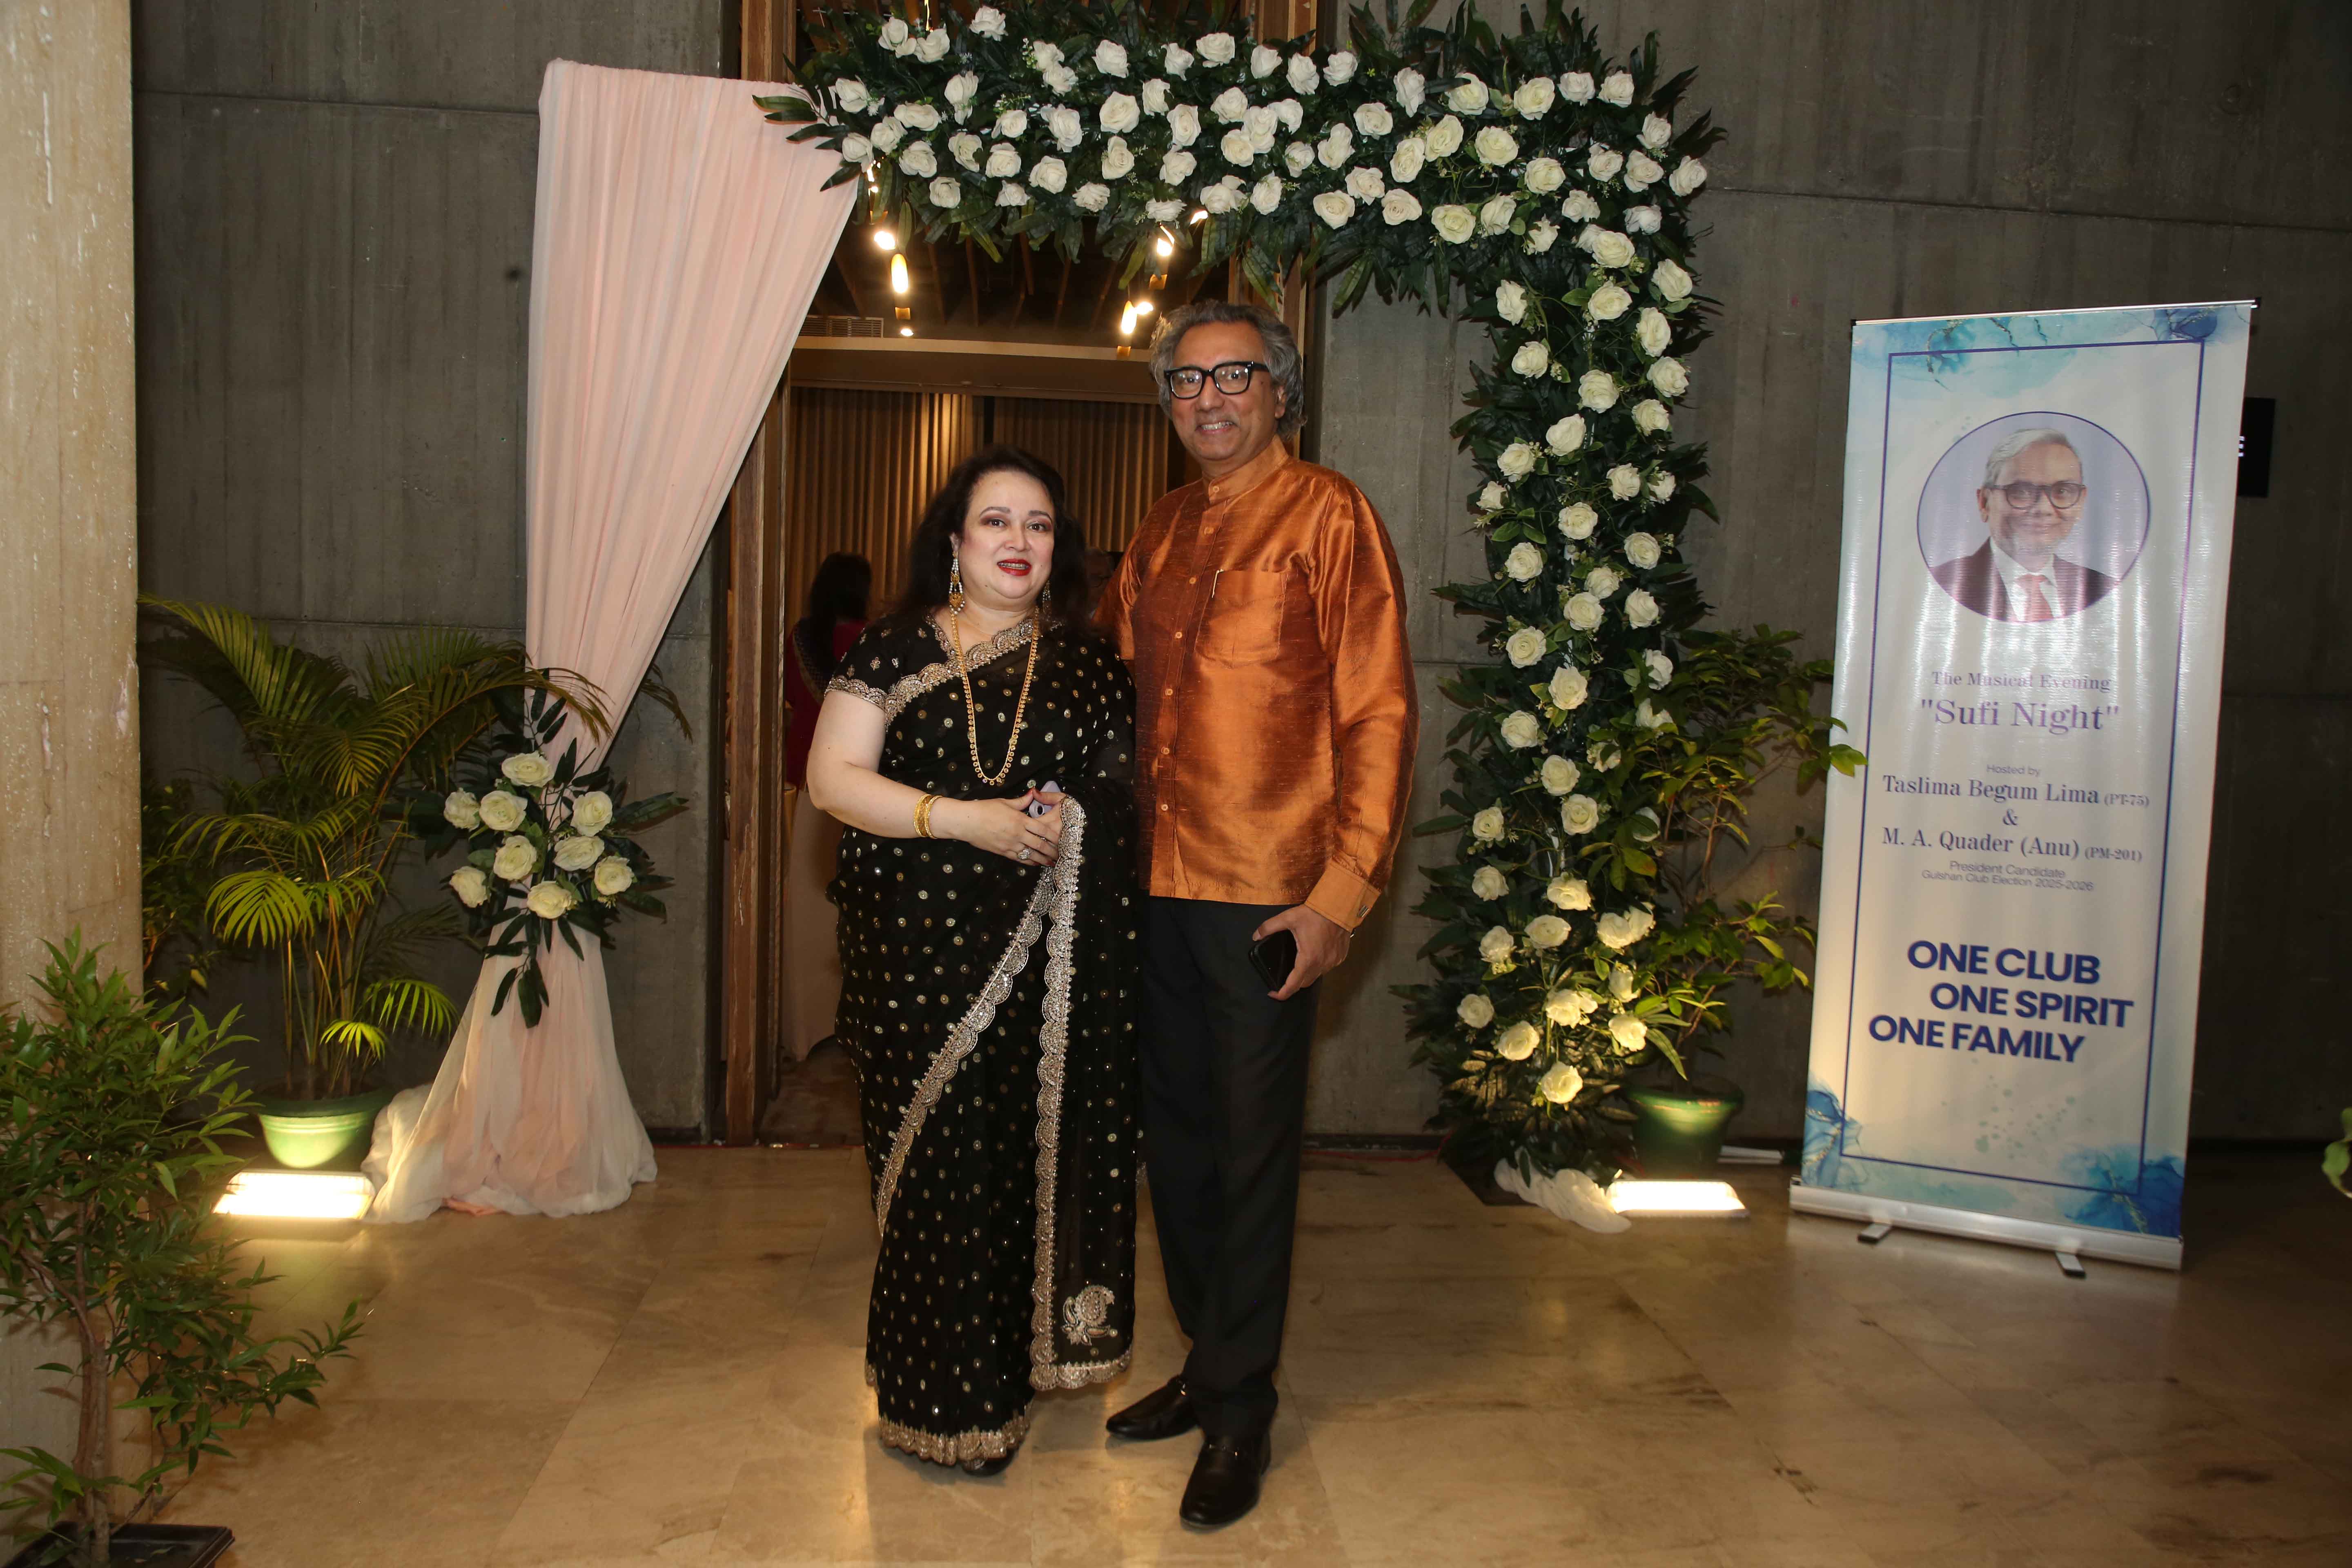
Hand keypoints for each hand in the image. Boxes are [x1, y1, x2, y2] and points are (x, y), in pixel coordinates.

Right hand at [937, 792, 1060, 865]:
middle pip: (1040, 845)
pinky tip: (1035, 864)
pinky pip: (1019, 859)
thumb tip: (1033, 794)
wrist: (966, 822)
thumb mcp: (1004, 802)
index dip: (1054, 836)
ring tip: (1052, 863)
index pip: (1042, 829)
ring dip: (1043, 859)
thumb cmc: (984, 809)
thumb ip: (1021, 801)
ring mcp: (1010, 845)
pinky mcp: (1002, 852)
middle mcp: (1017, 834)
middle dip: (1052, 851)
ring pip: (1031, 855)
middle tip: (1061, 855)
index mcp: (1019, 820)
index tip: (1062, 839)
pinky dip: (1029, 862)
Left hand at [1252, 905, 1349, 999]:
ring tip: (1298, 965)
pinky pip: (1327, 967)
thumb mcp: (1288, 918)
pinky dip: (1319, 965)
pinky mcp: (1340, 957)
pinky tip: (1314, 955)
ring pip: (1316, 975)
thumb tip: (1255, 935)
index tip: (1273, 994)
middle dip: (1293, 984)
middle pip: (1304, 983)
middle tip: (1283, 978)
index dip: (1282, 993)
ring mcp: (1332, 962)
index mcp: (1307, 959)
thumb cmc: (1315, 914)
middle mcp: (1321, 965)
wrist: (1339, 907)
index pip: (1293, 985)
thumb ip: (1269, 927)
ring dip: (1306, 974)